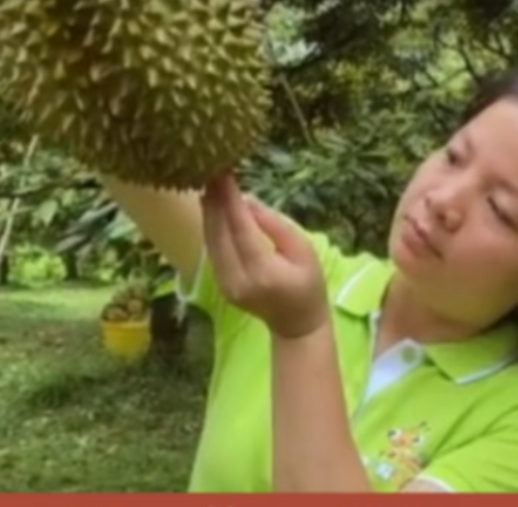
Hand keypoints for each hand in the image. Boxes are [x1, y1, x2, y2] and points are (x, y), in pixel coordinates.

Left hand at [200, 172, 328, 338]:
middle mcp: (238, 280)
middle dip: (215, 201)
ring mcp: (226, 286)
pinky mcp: (220, 286)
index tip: (224, 174)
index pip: (241, 229)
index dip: (230, 200)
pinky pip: (212, 251)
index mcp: (264, 272)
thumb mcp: (304, 250)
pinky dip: (210, 227)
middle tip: (211, 171)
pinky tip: (211, 208)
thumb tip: (247, 201)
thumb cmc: (309, 285)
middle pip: (219, 234)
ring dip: (208, 212)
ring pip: (211, 242)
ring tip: (209, 184)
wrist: (297, 324)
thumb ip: (276, 225)